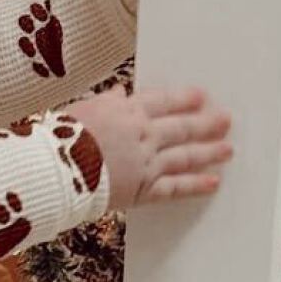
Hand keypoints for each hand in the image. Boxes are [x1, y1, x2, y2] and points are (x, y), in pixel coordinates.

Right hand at [63, 82, 231, 209]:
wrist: (53, 171)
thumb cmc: (58, 140)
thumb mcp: (80, 112)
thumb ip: (104, 103)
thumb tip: (117, 92)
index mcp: (125, 112)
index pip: (162, 101)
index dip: (183, 99)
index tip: (200, 96)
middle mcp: (142, 135)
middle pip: (180, 127)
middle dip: (206, 123)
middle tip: (225, 120)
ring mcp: (146, 162)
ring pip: (185, 156)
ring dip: (209, 152)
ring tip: (227, 150)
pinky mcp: (143, 189)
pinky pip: (175, 187)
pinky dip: (196, 185)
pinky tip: (214, 182)